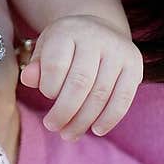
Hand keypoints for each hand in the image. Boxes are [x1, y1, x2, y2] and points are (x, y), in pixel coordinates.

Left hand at [19, 15, 143, 138]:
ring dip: (83, 120)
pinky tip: (96, 130)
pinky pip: (123, 99)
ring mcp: (118, 51)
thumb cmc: (66, 46)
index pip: (55, 65)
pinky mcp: (135, 65)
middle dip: (64, 112)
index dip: (48, 88)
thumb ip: (36, 66)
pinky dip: (109, 119)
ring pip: (101, 94)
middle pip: (79, 83)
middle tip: (53, 127)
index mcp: (68, 30)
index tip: (46, 96)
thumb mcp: (46, 49)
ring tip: (69, 134)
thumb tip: (28, 79)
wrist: (100, 30)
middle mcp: (95, 37)